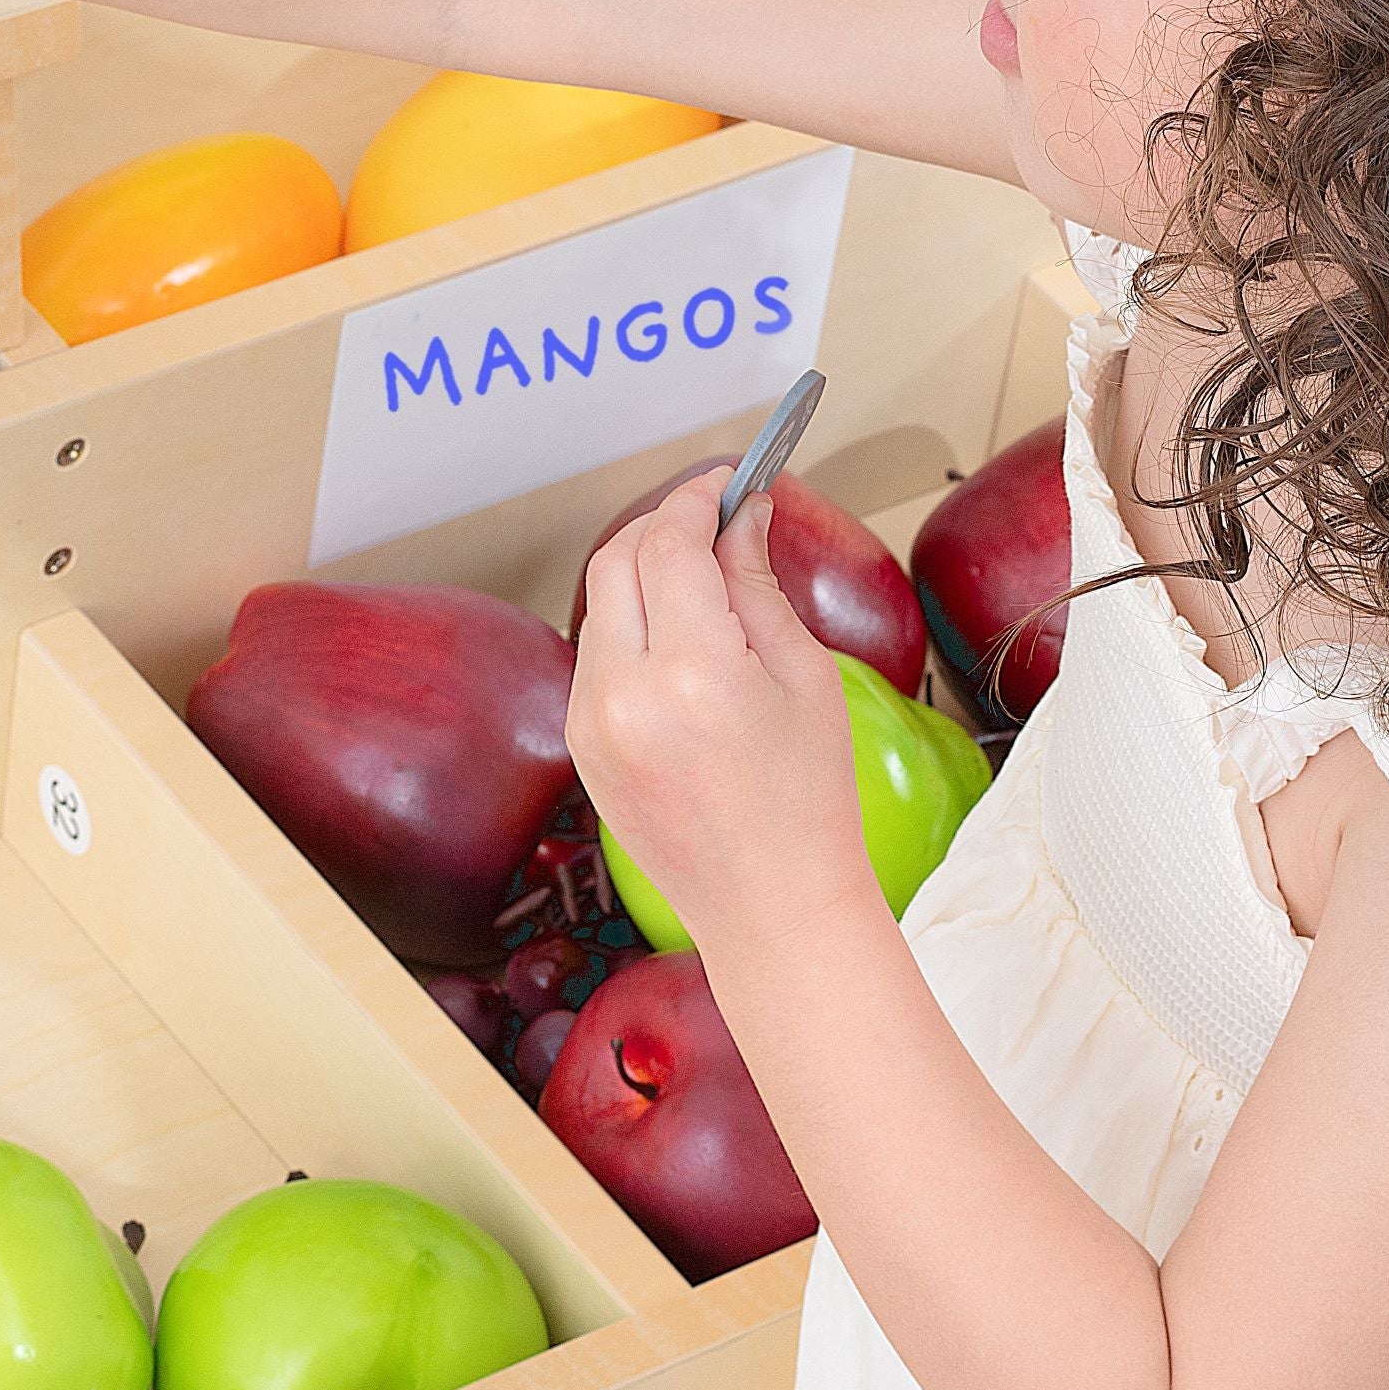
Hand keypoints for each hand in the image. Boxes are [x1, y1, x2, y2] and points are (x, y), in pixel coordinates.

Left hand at [567, 476, 872, 963]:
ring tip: (704, 579)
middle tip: (715, 519)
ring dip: (643, 575)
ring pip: (600, 606)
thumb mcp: (801, 676)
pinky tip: (678, 638)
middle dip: (665, 526)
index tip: (726, 482)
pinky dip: (630, 627)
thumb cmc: (808, 801)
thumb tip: (744, 514)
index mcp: (691, 672)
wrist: (771, 907)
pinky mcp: (580, 745)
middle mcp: (623, 694)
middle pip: (619, 561)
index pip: (671, 543)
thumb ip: (757, 583)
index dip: (698, 498)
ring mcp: (590, 722)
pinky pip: (594, 656)